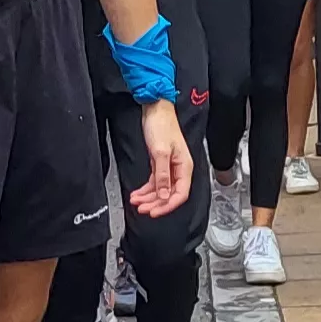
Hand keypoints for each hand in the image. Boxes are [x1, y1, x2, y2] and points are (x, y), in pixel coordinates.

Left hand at [130, 101, 191, 216]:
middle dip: (156, 204)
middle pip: (169, 195)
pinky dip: (146, 189)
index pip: (180, 194)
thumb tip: (165, 196)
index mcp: (185, 167)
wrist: (154, 109)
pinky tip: (137, 194)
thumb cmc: (161, 125)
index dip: (168, 206)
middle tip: (143, 210)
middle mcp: (179, 169)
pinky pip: (154, 182)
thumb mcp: (160, 152)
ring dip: (148, 198)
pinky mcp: (160, 163)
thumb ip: (163, 176)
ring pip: (160, 190)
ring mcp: (169, 166)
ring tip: (136, 202)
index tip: (154, 212)